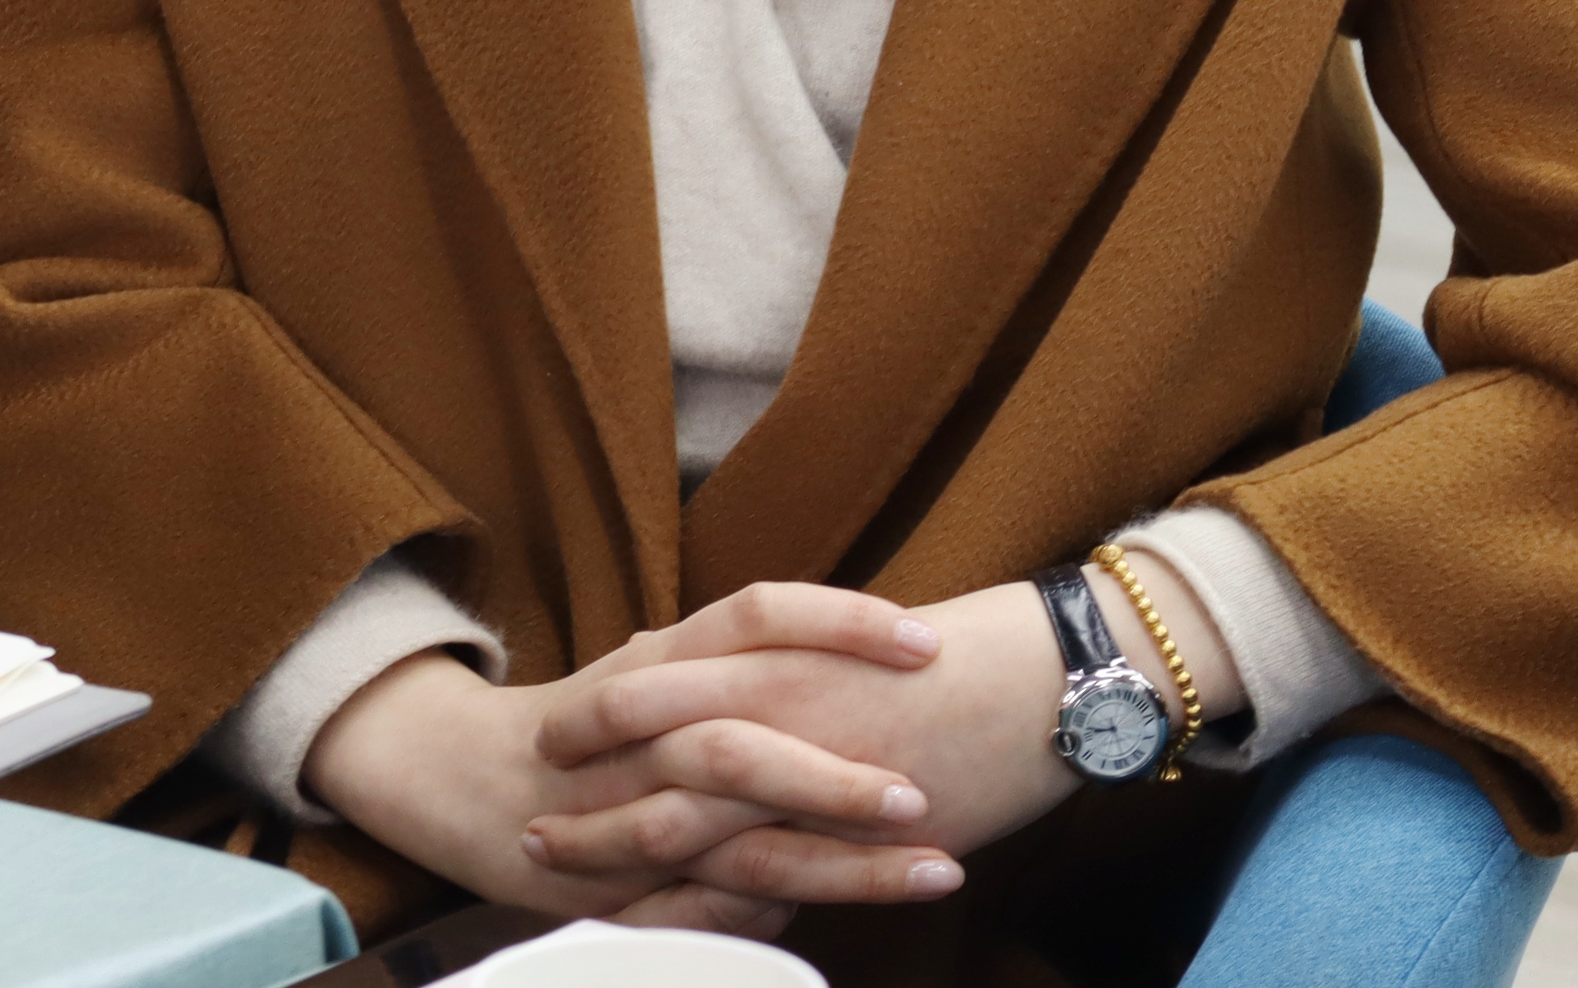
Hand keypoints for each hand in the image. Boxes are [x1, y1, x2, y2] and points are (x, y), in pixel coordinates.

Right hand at [302, 583, 962, 928]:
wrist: (466, 779)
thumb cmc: (594, 723)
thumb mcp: (666, 668)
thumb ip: (747, 662)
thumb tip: (867, 645)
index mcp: (663, 661)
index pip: (756, 615)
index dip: (840, 622)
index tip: (928, 642)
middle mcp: (644, 731)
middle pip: (742, 747)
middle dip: (837, 777)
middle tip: (924, 792)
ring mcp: (630, 816)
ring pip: (738, 849)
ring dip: (845, 866)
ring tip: (940, 869)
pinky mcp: (618, 887)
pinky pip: (705, 911)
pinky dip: (768, 920)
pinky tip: (838, 920)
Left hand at [520, 551, 1243, 882]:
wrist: (1046, 678)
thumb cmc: (959, 660)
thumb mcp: (854, 651)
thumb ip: (791, 670)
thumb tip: (745, 681)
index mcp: (776, 652)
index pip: (656, 680)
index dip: (598, 712)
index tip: (549, 733)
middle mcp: (775, 701)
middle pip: (647, 747)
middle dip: (586, 791)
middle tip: (530, 828)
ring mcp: (806, 769)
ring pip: (688, 821)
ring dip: (619, 852)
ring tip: (562, 875)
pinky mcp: (846, 832)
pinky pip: (759, 879)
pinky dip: (703, 906)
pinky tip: (662, 926)